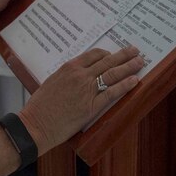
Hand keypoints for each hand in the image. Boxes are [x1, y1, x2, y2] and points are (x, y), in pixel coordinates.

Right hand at [18, 46, 144, 152]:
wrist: (36, 124)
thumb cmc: (40, 105)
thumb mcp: (52, 81)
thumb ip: (67, 75)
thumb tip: (80, 74)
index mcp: (69, 67)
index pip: (94, 54)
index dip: (108, 54)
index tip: (115, 54)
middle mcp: (81, 76)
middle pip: (107, 61)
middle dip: (124, 55)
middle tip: (135, 51)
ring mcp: (87, 90)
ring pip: (113, 74)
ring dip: (129, 66)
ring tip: (140, 62)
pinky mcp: (92, 106)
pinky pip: (112, 92)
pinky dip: (125, 85)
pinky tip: (135, 81)